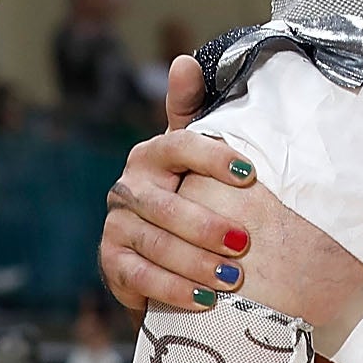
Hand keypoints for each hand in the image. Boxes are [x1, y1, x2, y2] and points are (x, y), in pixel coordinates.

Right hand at [99, 61, 254, 312]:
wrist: (156, 249)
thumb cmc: (188, 192)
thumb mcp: (195, 157)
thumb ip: (193, 112)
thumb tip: (184, 62)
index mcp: (152, 155)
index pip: (178, 146)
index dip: (212, 158)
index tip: (250, 175)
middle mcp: (128, 186)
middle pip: (165, 205)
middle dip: (206, 226)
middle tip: (243, 243)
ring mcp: (117, 225)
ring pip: (155, 244)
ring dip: (194, 263)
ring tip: (231, 279)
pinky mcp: (112, 262)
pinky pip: (140, 277)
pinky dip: (174, 289)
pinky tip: (205, 300)